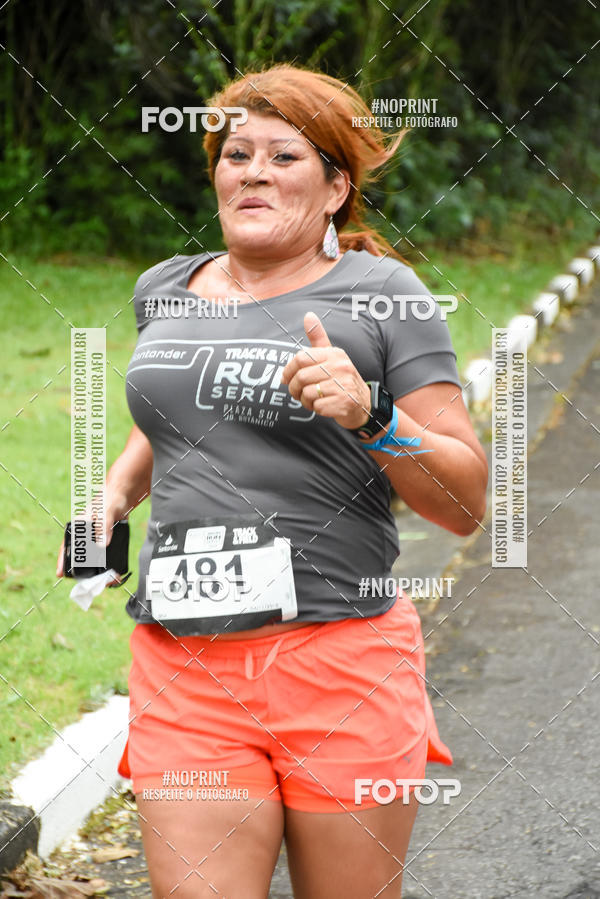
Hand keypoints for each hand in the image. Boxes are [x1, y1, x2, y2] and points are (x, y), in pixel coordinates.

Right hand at [56, 492, 126, 585]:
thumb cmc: (110, 499)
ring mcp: (96, 539)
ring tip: (107, 580)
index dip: (62, 560)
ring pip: (94, 559)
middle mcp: (85, 535)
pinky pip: (106, 556)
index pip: (66, 546)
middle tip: (90, 584)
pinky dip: (109, 565)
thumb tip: (102, 544)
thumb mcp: (106, 512)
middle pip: (80, 556)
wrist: (124, 496)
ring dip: (99, 571)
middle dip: (84, 571)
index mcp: (78, 527)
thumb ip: (104, 526)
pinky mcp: (106, 541)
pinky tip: (114, 573)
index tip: (60, 573)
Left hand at [281, 312, 370, 429]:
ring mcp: (344, 385)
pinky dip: (315, 409)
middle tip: (297, 393)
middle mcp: (341, 367)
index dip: (288, 370)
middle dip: (294, 389)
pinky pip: (317, 406)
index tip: (286, 378)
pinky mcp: (344, 402)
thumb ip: (318, 338)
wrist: (364, 403)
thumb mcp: (332, 357)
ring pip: (308, 393)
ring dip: (304, 400)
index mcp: (334, 354)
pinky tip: (322, 405)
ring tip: (311, 399)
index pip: (301, 358)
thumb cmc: (342, 379)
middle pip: (301, 377)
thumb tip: (308, 315)